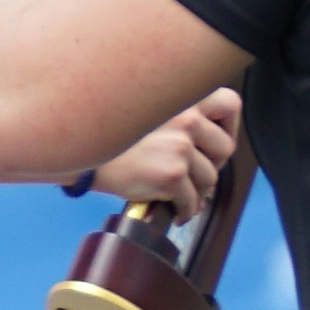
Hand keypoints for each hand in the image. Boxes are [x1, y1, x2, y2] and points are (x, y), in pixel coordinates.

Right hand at [92, 87, 244, 210]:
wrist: (80, 151)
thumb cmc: (110, 136)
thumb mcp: (149, 112)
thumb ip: (180, 119)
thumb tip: (209, 154)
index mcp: (182, 96)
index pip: (230, 104)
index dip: (227, 128)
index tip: (214, 143)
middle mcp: (186, 117)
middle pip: (225, 148)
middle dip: (213, 166)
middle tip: (195, 174)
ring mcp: (181, 146)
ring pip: (209, 179)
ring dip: (197, 192)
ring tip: (179, 196)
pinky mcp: (172, 174)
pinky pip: (192, 200)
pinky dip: (185, 211)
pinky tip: (174, 212)